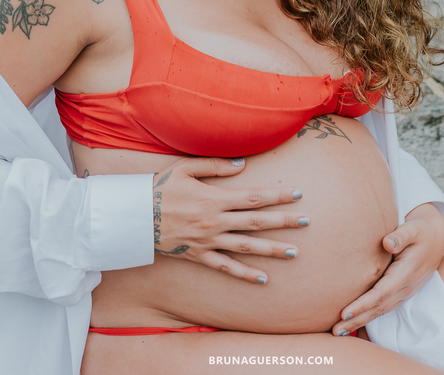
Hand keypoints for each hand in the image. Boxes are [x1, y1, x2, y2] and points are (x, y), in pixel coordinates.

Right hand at [151, 156, 309, 283]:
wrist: (135, 216)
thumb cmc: (161, 187)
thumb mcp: (185, 168)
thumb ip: (214, 165)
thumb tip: (242, 164)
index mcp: (214, 198)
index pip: (253, 197)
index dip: (277, 195)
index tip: (298, 194)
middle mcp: (215, 221)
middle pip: (256, 222)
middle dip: (283, 221)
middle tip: (307, 222)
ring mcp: (208, 241)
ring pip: (246, 247)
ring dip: (272, 250)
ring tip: (294, 252)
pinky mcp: (199, 255)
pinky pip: (225, 267)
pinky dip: (245, 274)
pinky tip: (264, 279)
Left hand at [331, 202, 443, 335]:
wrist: (436, 240)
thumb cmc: (421, 232)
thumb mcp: (414, 229)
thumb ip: (401, 236)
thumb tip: (387, 243)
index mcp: (406, 273)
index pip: (381, 293)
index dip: (363, 304)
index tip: (344, 313)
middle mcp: (405, 287)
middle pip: (378, 308)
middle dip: (357, 320)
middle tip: (335, 330)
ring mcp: (404, 292)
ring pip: (380, 311)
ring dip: (360, 322)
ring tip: (339, 331)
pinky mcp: (400, 293)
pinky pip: (383, 308)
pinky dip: (368, 317)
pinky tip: (353, 323)